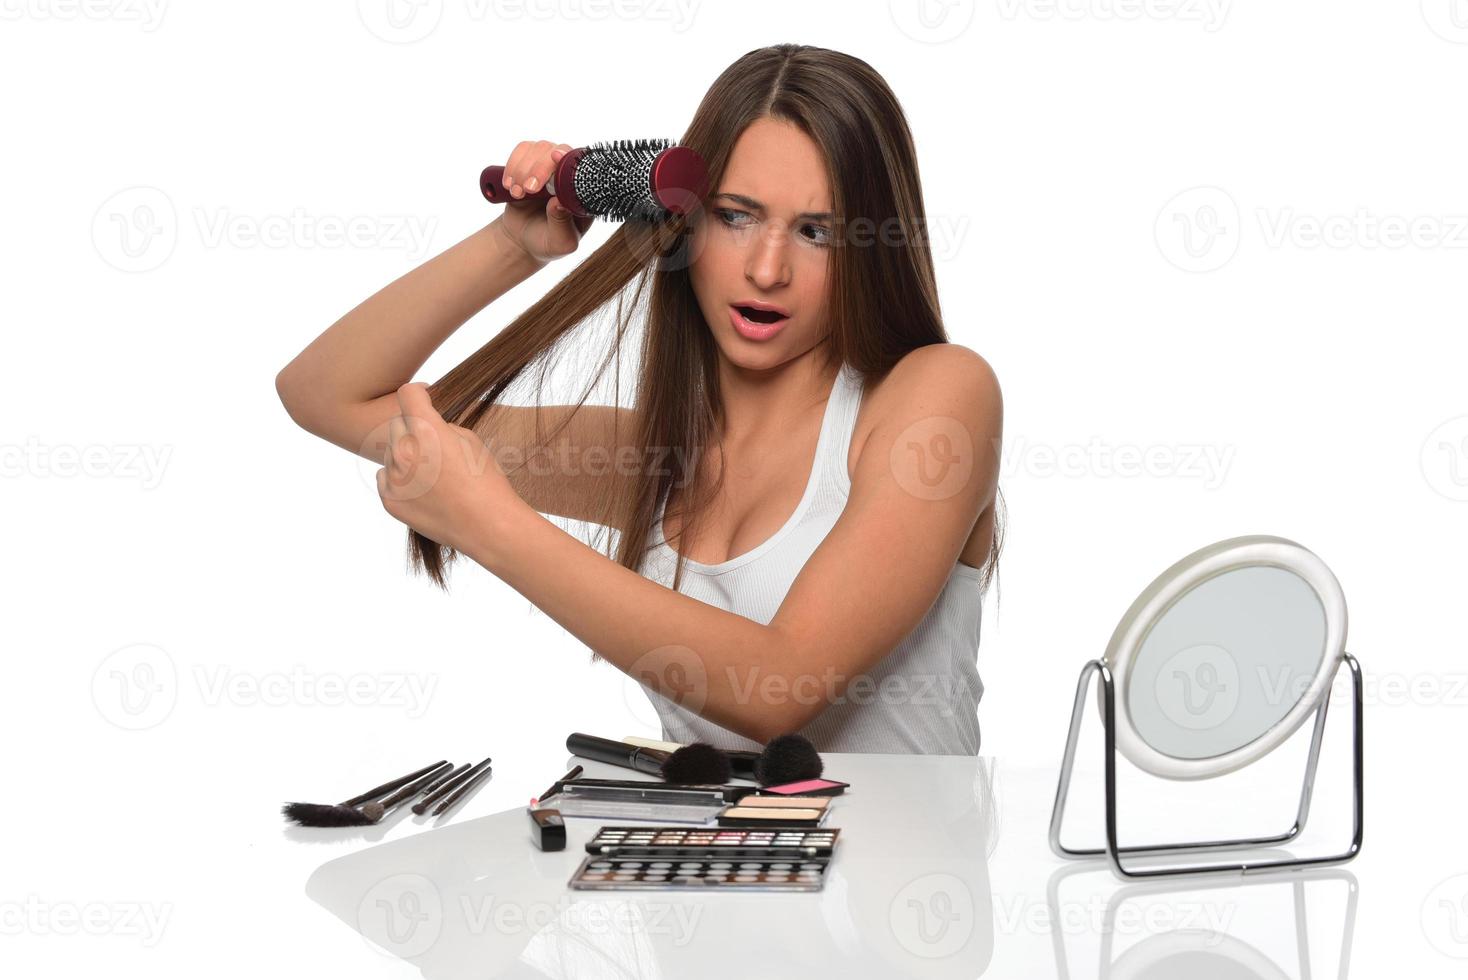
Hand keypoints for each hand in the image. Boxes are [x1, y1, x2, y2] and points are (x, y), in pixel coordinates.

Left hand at [375, 383, 519, 556]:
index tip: (425, 398)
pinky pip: (385, 478)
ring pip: (391, 452)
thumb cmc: (487, 482)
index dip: (419, 393)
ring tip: (433, 472)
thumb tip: (425, 423)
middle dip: (412, 426)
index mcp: (427, 431)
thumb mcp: (471, 440)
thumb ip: (441, 426)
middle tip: (433, 443)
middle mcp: (404, 451)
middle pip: (396, 423)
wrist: (488, 525)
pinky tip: (424, 489)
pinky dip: (399, 479)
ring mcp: (394, 478)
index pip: (407, 394)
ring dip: (406, 454)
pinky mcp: (390, 500)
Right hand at [495, 139, 594, 263]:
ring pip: (540, 147)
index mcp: (584, 195)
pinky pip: (523, 150)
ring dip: (524, 168)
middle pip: (559, 150)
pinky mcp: (531, 163)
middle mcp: (569, 176)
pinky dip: (513, 164)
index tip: (555, 157)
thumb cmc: (548, 243)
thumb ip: (562, 224)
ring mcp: (550, 167)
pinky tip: (509, 185)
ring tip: (517, 194)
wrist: (523, 241)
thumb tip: (559, 202)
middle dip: (540, 168)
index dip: (569, 159)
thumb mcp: (560, 243)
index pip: (582, 168)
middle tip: (529, 190)